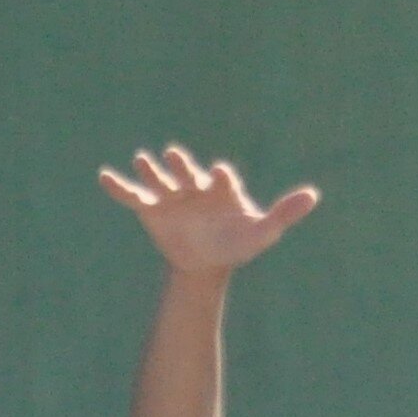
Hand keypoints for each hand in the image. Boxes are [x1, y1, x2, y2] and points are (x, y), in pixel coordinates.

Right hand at [97, 147, 319, 276]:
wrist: (206, 262)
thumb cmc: (237, 242)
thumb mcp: (261, 232)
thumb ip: (284, 213)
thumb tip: (313, 196)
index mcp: (221, 188)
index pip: (221, 180)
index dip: (220, 177)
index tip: (219, 174)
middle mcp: (195, 185)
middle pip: (187, 173)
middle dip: (181, 165)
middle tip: (174, 154)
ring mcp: (172, 195)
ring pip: (160, 180)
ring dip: (152, 170)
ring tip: (143, 160)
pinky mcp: (152, 208)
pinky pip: (133, 196)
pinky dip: (119, 187)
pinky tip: (104, 176)